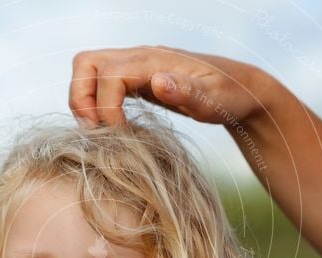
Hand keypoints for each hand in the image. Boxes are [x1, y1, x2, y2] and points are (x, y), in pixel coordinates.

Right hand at [69, 45, 272, 127]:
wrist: (239, 89)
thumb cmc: (229, 96)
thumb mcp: (214, 100)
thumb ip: (187, 91)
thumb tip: (158, 82)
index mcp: (154, 61)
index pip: (109, 76)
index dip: (106, 108)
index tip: (121, 136)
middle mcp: (138, 58)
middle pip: (85, 64)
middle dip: (82, 99)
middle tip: (97, 133)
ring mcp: (134, 67)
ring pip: (87, 72)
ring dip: (84, 102)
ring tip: (102, 133)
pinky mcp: (134, 79)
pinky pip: (99, 84)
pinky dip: (96, 105)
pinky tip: (115, 129)